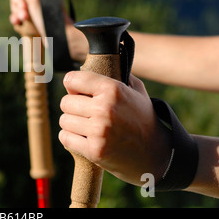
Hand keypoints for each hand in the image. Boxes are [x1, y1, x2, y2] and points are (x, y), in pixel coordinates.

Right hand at [2, 0, 87, 61]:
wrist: (60, 37)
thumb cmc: (50, 16)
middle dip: (17, 1)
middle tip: (25, 8)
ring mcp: (34, 5)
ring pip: (16, 4)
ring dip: (17, 11)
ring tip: (25, 18)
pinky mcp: (32, 17)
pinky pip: (18, 15)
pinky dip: (16, 18)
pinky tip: (17, 22)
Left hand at [58, 71, 172, 185]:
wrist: (155, 153)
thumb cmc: (142, 118)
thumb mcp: (135, 90)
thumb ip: (115, 74)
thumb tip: (88, 64)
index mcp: (112, 89)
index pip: (72, 79)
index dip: (73, 85)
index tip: (77, 91)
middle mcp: (104, 108)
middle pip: (65, 102)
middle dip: (73, 107)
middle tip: (85, 112)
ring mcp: (99, 131)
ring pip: (63, 121)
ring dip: (71, 124)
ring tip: (86, 126)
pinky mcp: (95, 150)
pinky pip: (65, 138)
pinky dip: (70, 138)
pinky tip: (83, 138)